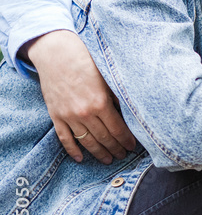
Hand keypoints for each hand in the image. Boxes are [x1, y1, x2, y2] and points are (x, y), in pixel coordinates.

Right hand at [25, 30, 135, 164]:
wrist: (56, 54)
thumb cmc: (86, 62)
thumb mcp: (107, 78)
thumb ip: (117, 97)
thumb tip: (129, 115)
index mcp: (101, 103)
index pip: (118, 129)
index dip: (127, 140)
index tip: (133, 147)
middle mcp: (85, 113)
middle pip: (104, 138)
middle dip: (116, 149)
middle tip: (123, 155)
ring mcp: (68, 116)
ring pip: (86, 141)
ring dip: (99, 153)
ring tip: (108, 160)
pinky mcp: (55, 116)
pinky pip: (64, 138)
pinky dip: (72, 150)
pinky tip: (80, 158)